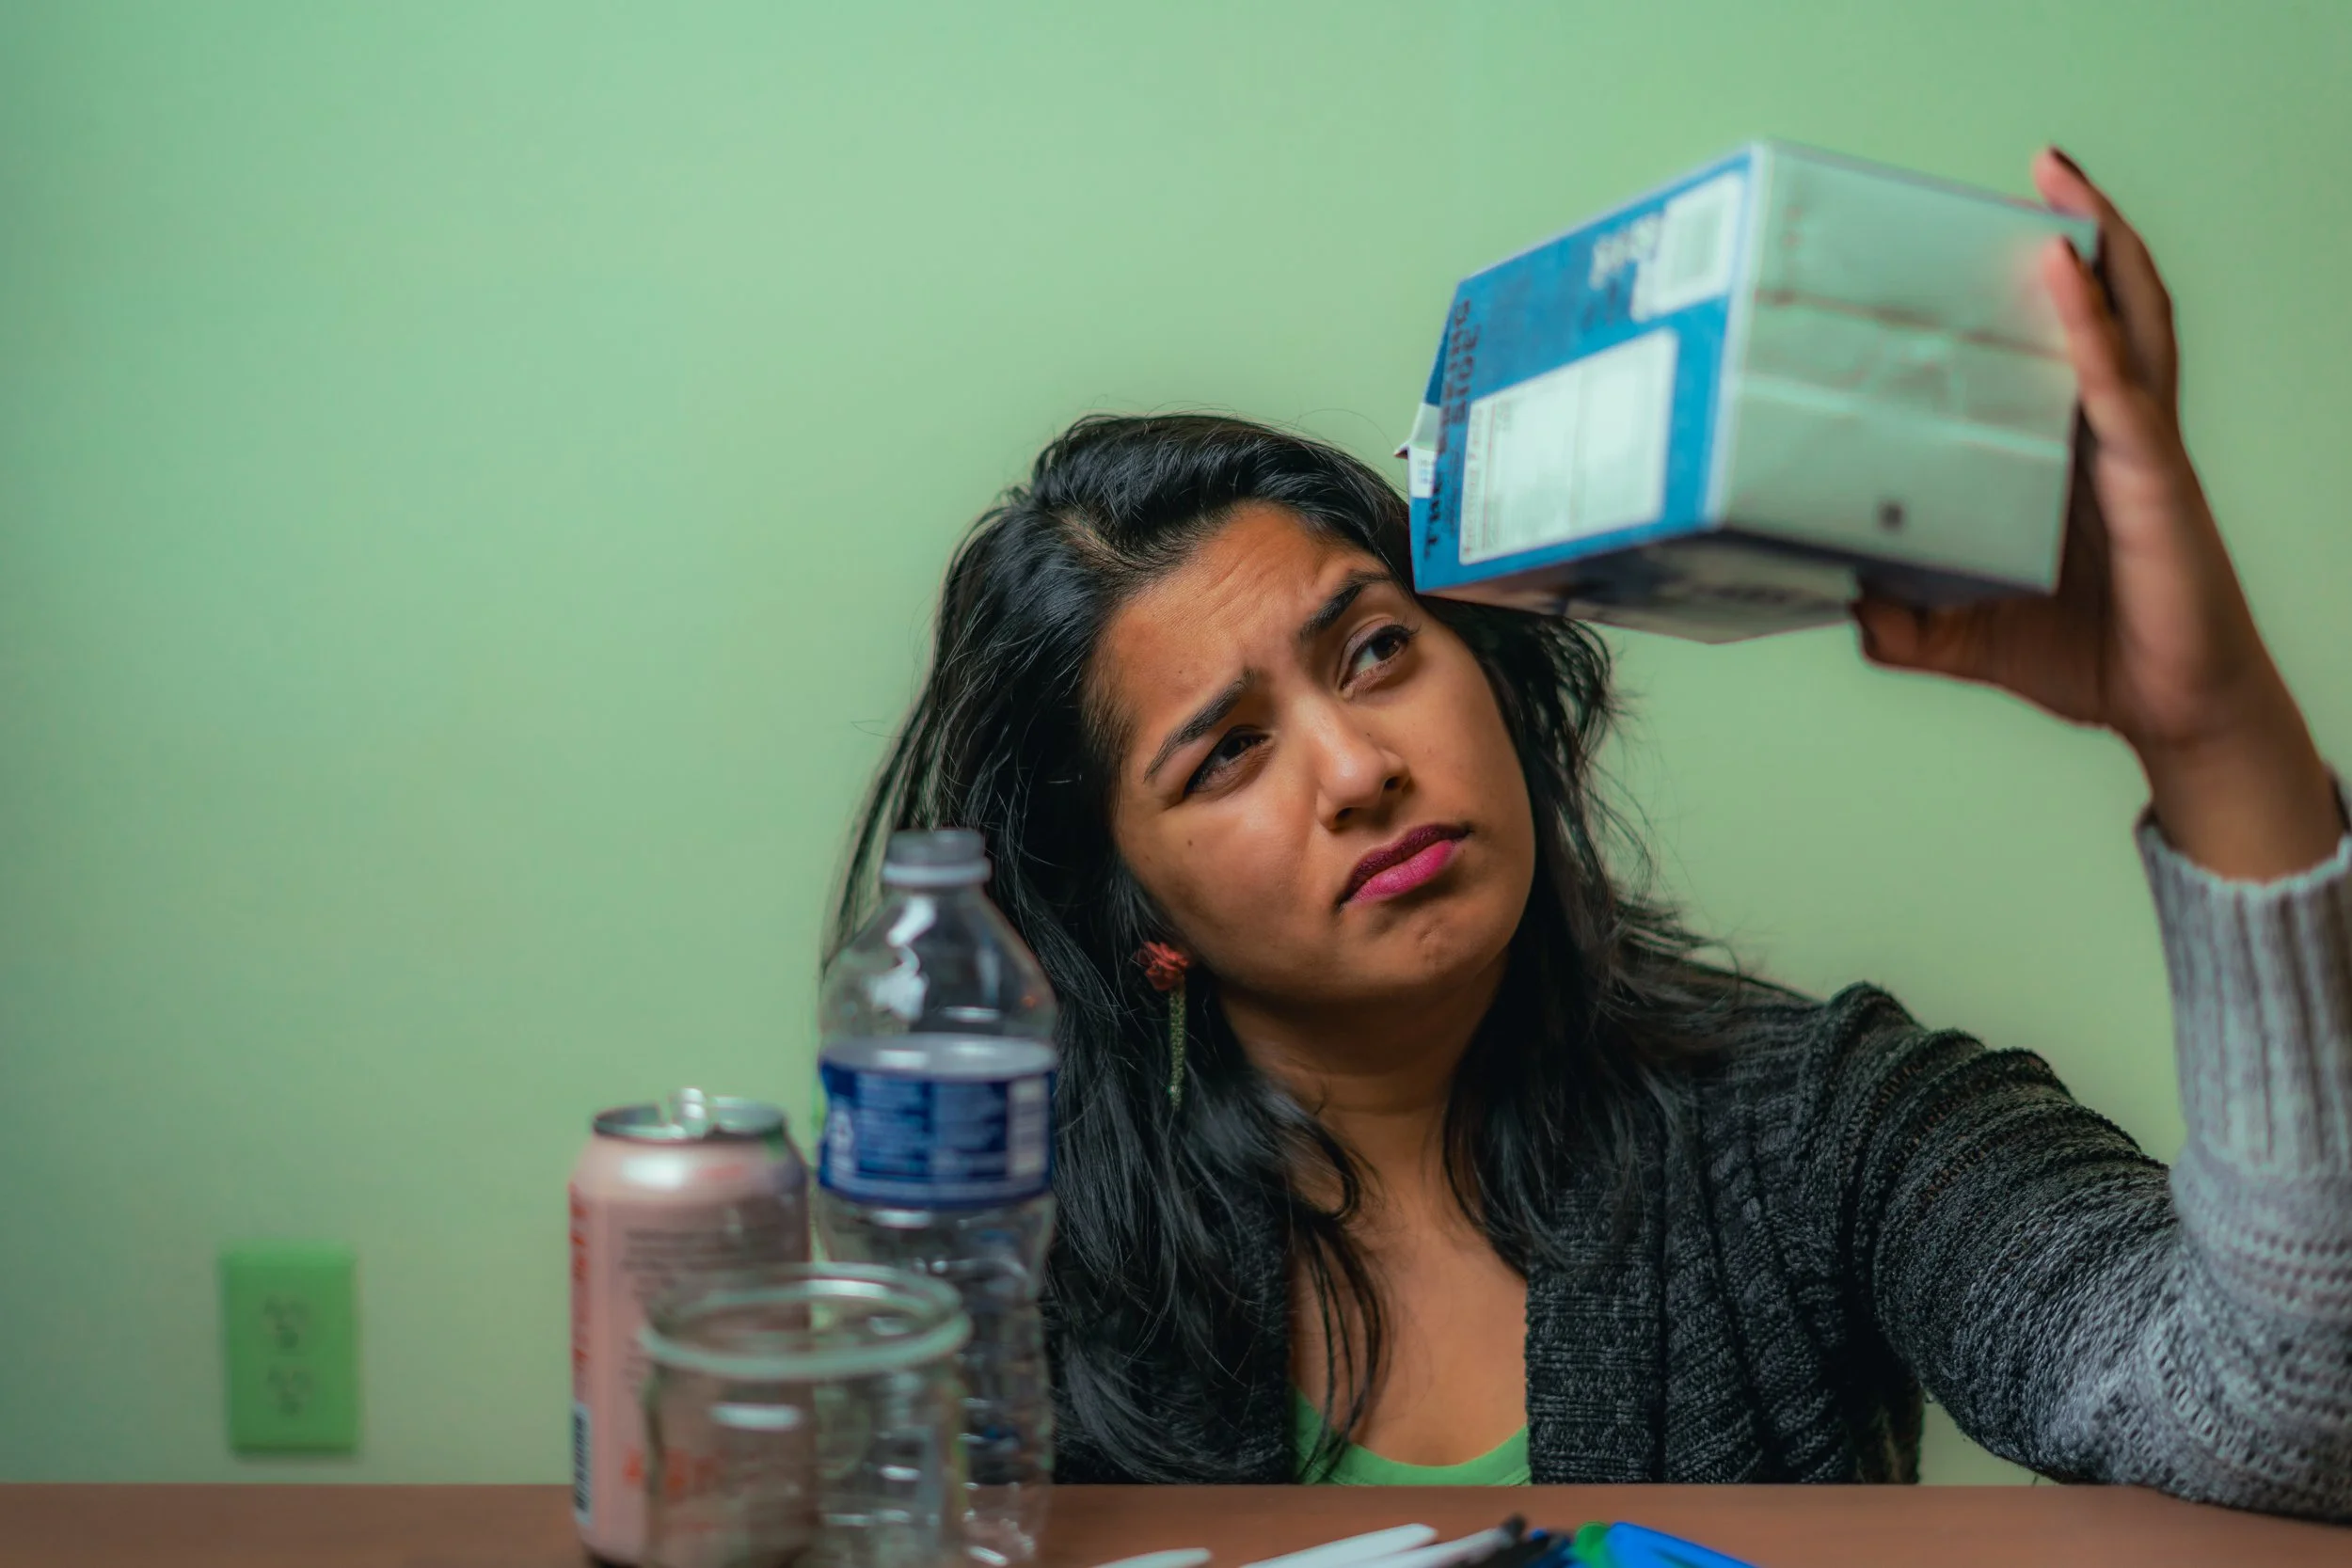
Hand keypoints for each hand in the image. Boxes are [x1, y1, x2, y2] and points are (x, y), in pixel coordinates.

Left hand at [1853, 148, 2341, 878]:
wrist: (2171, 712)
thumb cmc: (2088, 657)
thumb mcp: (1966, 637)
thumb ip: (1903, 622)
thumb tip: (1843, 603)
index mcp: (2072, 457)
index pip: (2059, 348)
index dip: (2041, 286)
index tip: (1992, 227)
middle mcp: (2112, 436)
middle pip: (2107, 307)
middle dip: (2081, 231)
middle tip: (2043, 169)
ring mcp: (2141, 450)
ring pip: (2130, 323)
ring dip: (2100, 249)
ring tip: (2063, 190)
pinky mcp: (2156, 480)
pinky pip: (2123, 390)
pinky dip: (2093, 332)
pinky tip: (2065, 283)